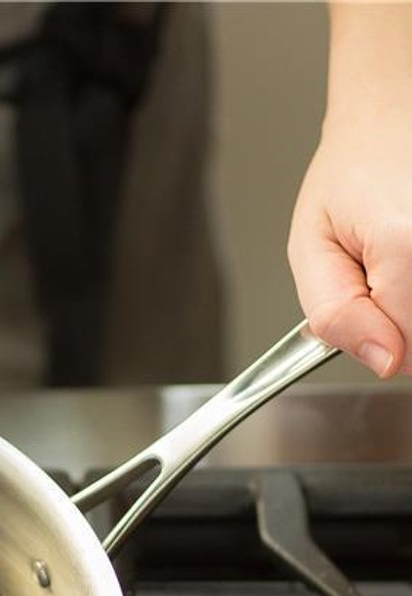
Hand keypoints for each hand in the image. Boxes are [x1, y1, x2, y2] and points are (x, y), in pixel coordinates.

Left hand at [288, 4, 411, 378]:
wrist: (394, 112)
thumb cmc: (352, 172)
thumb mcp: (312, 247)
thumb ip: (337, 313)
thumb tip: (384, 363)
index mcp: (408, 243)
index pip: (407, 350)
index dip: (381, 343)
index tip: (366, 306)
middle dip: (405, 324)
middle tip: (384, 273)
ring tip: (403, 256)